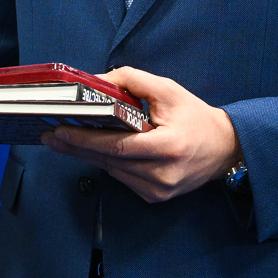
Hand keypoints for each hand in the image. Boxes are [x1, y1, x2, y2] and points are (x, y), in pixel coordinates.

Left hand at [41, 66, 240, 203]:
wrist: (226, 148)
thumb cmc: (197, 117)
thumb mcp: (167, 90)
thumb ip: (131, 80)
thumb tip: (96, 81)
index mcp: (168, 148)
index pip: (117, 147)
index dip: (85, 140)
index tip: (60, 131)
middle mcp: (162, 174)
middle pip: (108, 161)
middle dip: (75, 148)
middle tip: (50, 135)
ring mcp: (159, 190)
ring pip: (112, 171)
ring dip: (87, 155)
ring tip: (63, 140)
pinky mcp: (156, 197)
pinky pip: (122, 178)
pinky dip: (107, 163)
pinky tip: (91, 150)